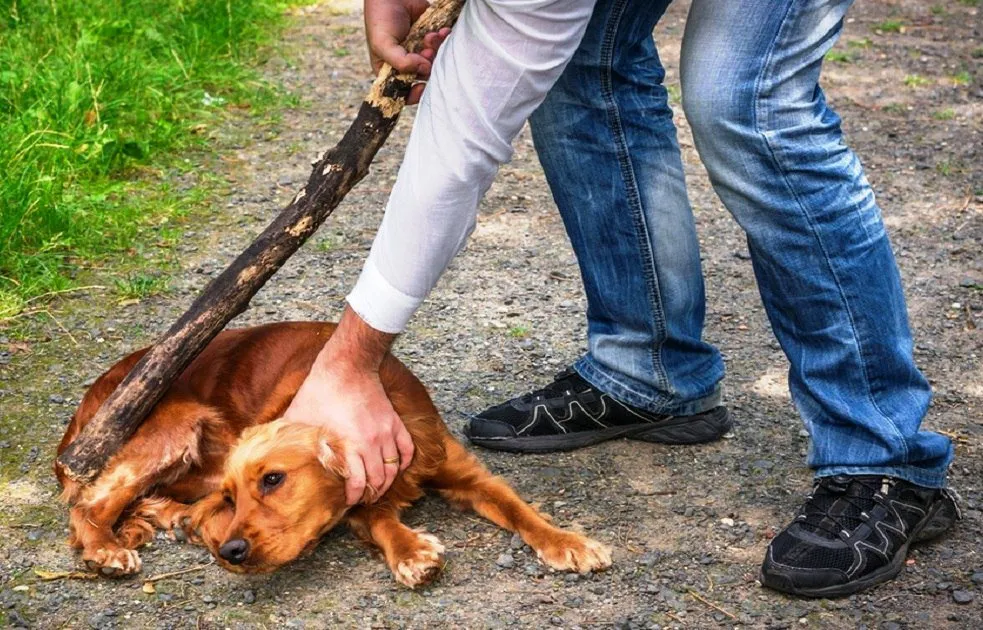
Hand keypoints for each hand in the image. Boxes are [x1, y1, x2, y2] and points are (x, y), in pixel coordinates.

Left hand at [283, 308, 413, 504]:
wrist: (347, 365)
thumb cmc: (320, 390)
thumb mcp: (299, 417)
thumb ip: (289, 438)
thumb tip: (268, 454)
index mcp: (349, 445)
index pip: (359, 483)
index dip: (354, 497)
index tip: (348, 501)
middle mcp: (372, 442)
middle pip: (380, 479)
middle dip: (372, 493)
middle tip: (363, 498)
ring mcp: (386, 432)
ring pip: (395, 467)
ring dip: (387, 481)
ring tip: (378, 487)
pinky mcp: (394, 422)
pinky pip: (407, 449)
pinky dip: (404, 461)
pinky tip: (396, 466)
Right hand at [364, 0, 450, 103]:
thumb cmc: (381, 19)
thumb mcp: (383, 44)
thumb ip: (400, 62)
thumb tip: (424, 69)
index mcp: (390, 70)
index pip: (403, 92)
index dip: (414, 94)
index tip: (422, 86)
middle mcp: (406, 63)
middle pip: (424, 76)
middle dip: (428, 64)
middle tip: (426, 51)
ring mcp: (419, 51)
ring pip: (435, 61)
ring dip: (436, 49)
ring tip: (431, 37)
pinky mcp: (429, 38)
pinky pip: (443, 45)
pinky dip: (444, 39)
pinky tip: (441, 31)